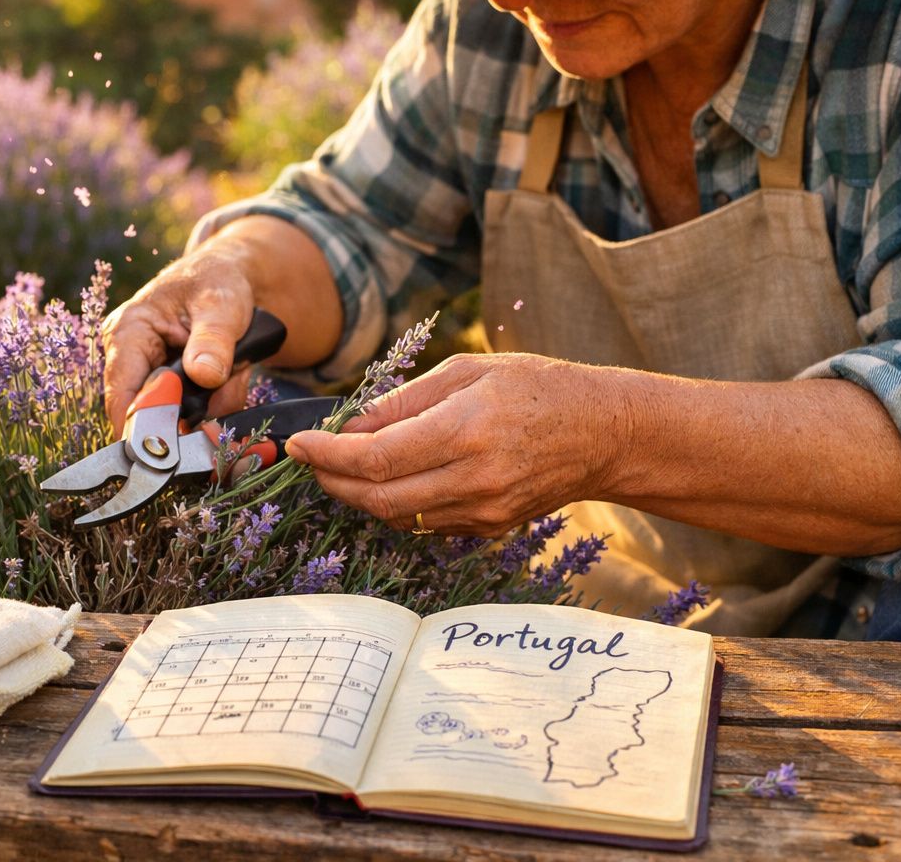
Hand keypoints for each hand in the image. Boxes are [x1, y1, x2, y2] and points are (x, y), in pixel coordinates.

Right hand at [102, 244, 257, 435]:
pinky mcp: (171, 388)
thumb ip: (213, 340)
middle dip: (192, 418)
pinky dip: (218, 404)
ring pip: (177, 418)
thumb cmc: (218, 281)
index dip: (142, 429)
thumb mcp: (221, 304)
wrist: (229, 278)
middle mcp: (130, 360)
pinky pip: (193, 413)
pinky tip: (232, 377)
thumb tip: (204, 376)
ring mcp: (150, 376)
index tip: (175, 454)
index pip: (122, 395)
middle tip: (227, 409)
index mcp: (128, 333)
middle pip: (150, 415)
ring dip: (213, 407)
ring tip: (236, 371)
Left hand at [282, 353, 632, 537]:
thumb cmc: (536, 387)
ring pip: (395, 516)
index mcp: (466, 429)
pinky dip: (393, 504)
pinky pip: (423, 523)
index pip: (374, 458)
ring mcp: (483, 510)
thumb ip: (404, 401)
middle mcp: (474, 478)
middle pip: (376, 497)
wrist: (601, 434)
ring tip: (340, 468)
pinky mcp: (488, 528)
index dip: (326, 455)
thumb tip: (350, 426)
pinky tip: (387, 480)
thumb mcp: (467, 371)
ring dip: (357, 496)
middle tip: (309, 460)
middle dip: (330, 481)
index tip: (298, 444)